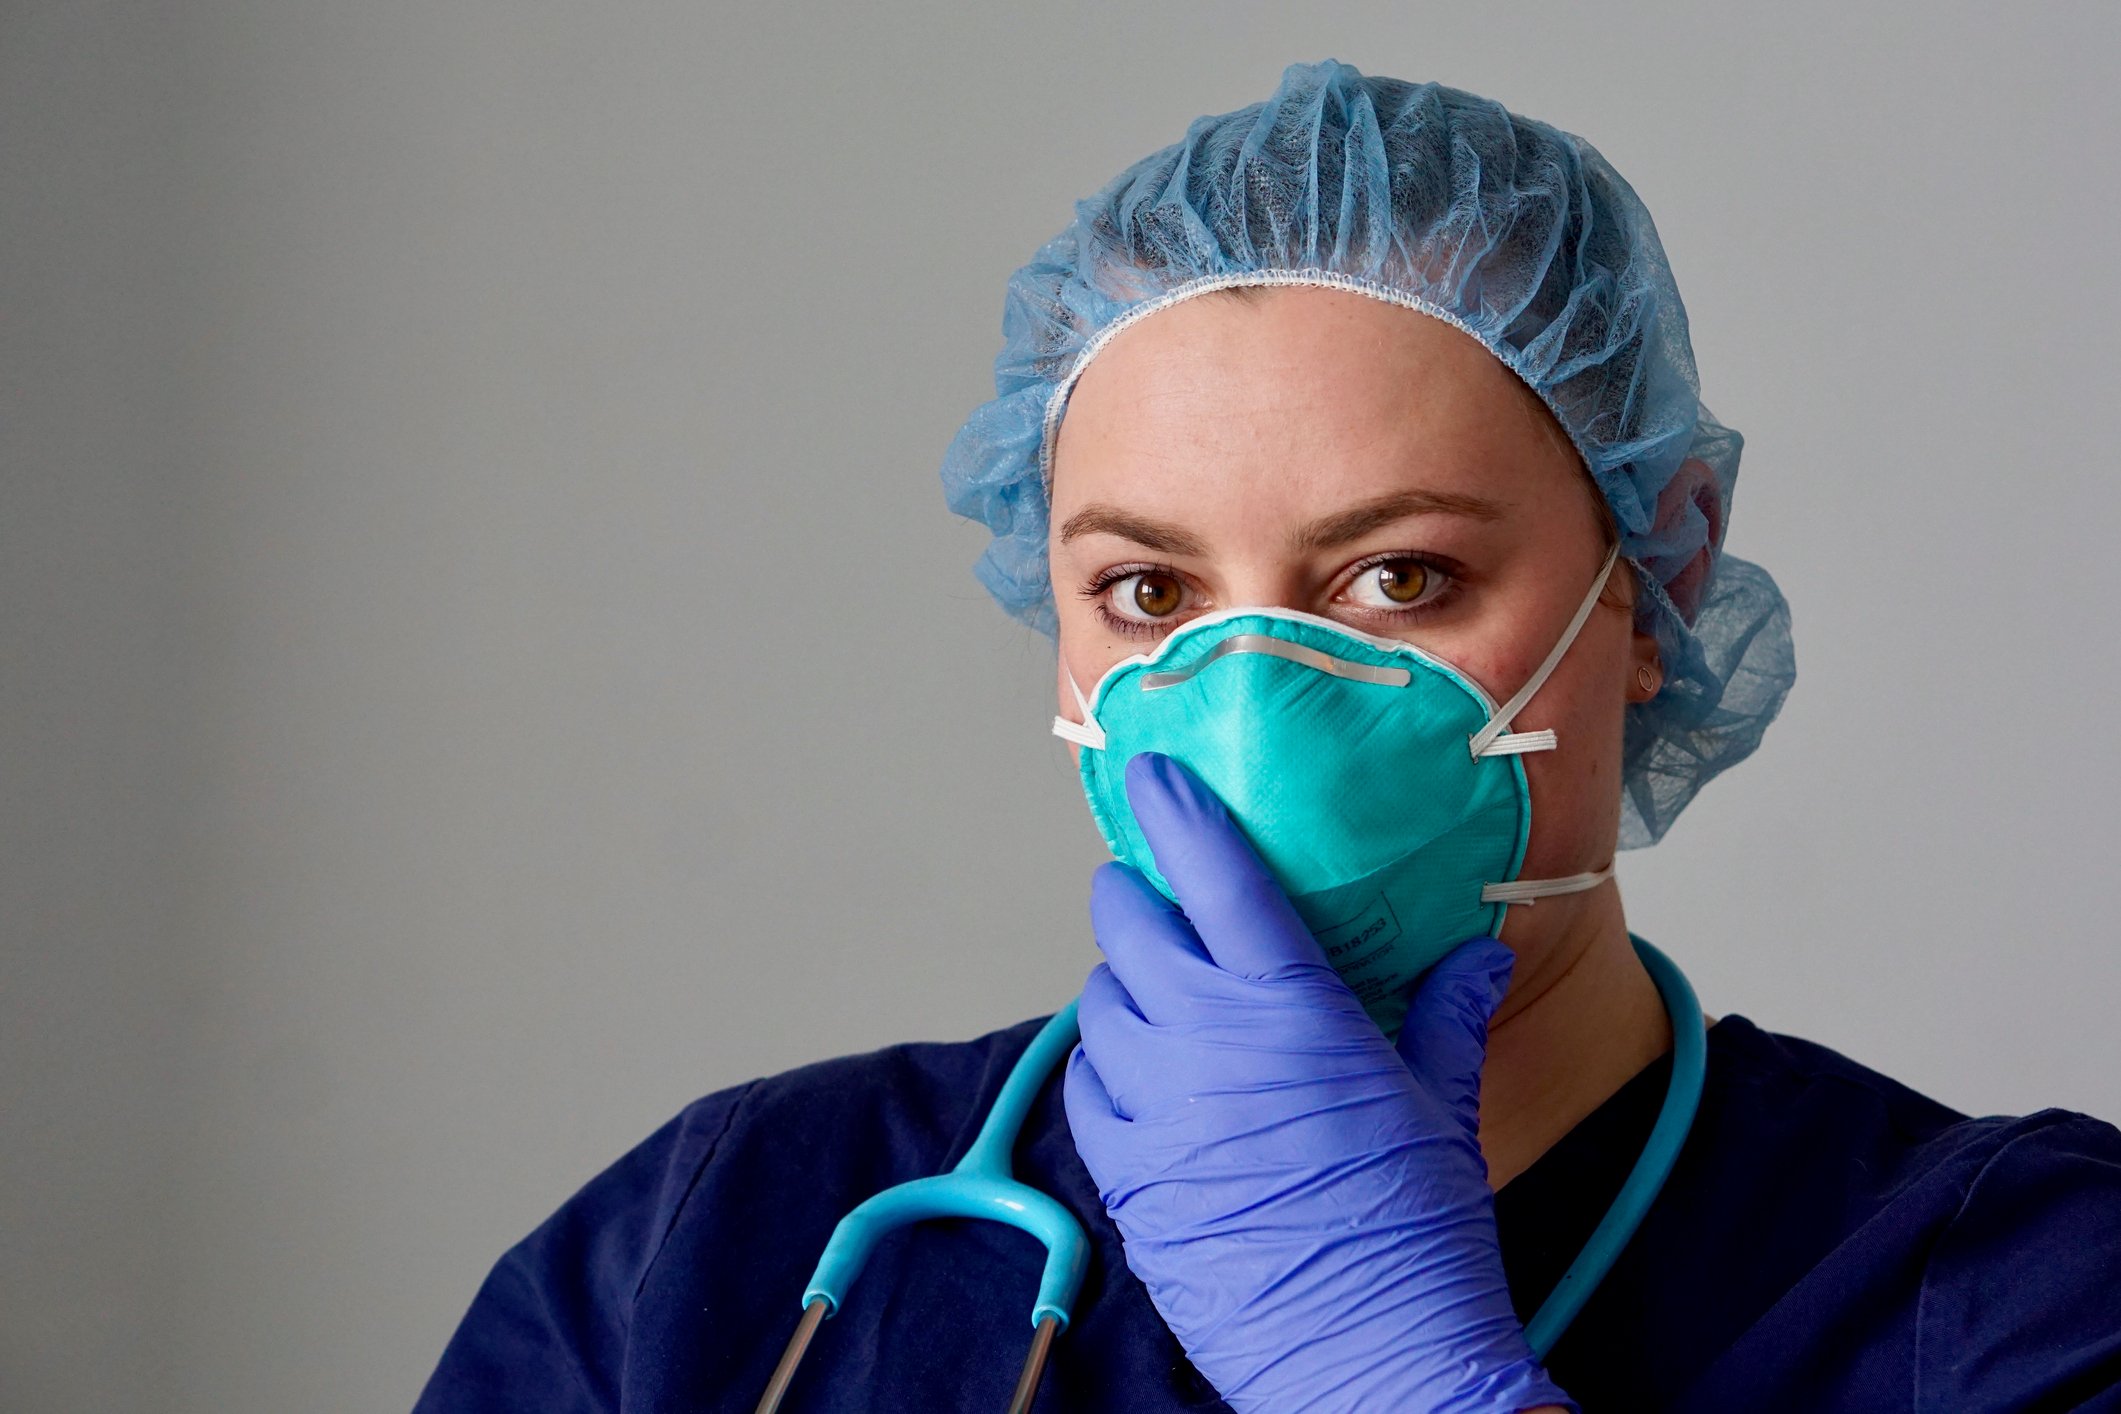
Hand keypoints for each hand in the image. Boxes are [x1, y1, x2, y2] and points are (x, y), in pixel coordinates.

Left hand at [1064, 752, 1575, 1413]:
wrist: (1375, 1360)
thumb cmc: (1419, 1234)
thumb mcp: (1444, 1106)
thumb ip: (1445, 1014)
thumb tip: (1477, 959)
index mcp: (1291, 1006)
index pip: (1213, 872)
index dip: (1174, 810)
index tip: (1151, 776)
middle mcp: (1207, 1042)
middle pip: (1129, 925)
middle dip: (1137, 897)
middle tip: (1161, 899)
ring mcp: (1156, 1110)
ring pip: (1099, 1004)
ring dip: (1124, 987)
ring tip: (1162, 997)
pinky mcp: (1125, 1177)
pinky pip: (1087, 1088)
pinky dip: (1105, 1068)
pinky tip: (1141, 1077)